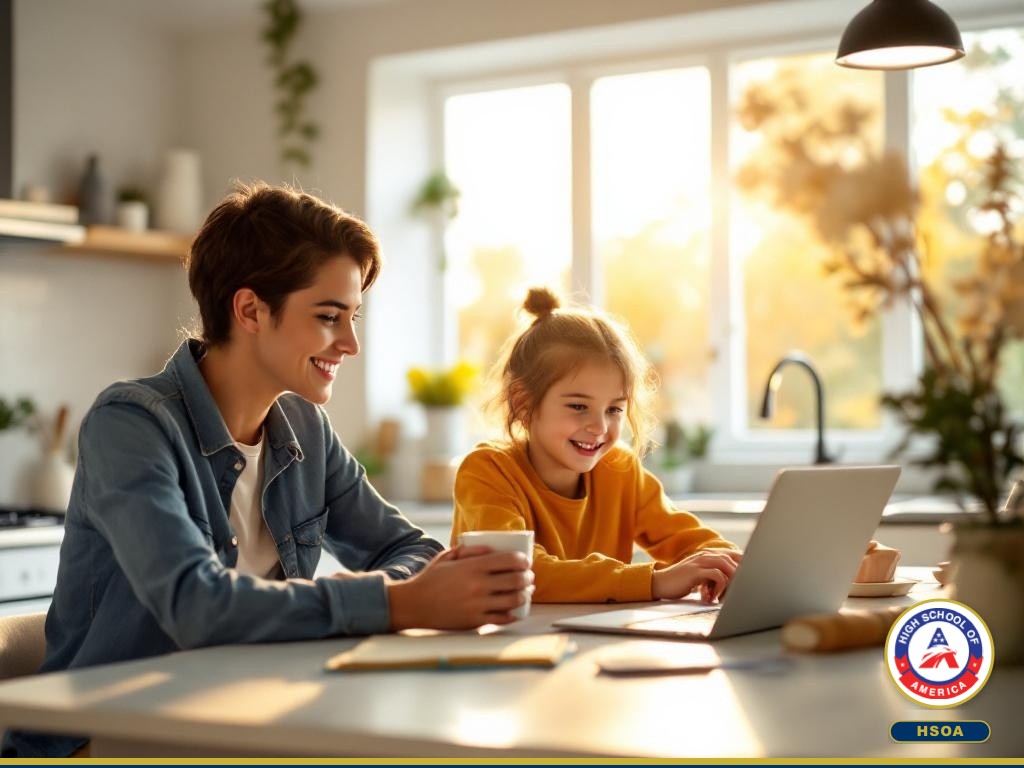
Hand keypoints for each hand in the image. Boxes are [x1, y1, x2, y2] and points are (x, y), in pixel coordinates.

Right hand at [387, 544, 533, 630]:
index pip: (508, 560)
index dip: (522, 560)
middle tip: (529, 577)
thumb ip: (470, 551)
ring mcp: (478, 605)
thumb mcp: (447, 557)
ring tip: (525, 593)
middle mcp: (478, 585)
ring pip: (513, 600)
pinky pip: (502, 618)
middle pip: (516, 580)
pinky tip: (514, 610)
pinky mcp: (475, 622)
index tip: (525, 562)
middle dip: (527, 578)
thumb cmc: (430, 579)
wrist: (413, 605)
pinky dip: (512, 614)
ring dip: (524, 595)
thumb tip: (492, 549)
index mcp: (472, 567)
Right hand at [651, 548, 741, 601]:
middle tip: (740, 591)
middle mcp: (705, 554)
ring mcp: (700, 561)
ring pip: (727, 565)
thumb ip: (713, 575)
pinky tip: (713, 597)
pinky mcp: (695, 571)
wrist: (659, 584)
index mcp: (708, 555)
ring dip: (732, 581)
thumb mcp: (700, 576)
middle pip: (733, 559)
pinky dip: (720, 587)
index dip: (745, 564)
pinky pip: (717, 575)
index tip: (750, 579)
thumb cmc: (681, 583)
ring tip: (729, 596)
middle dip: (741, 575)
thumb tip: (732, 584)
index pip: (733, 554)